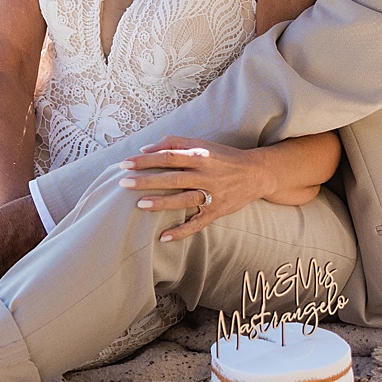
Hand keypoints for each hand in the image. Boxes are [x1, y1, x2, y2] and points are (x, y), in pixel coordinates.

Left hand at [119, 137, 277, 242]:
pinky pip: (197, 223)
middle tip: (124, 183)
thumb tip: (145, 149)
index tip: (125, 163)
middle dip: (147, 180)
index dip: (146, 160)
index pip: (169, 156)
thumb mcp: (202, 144)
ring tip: (139, 205)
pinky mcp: (217, 211)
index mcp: (201, 155)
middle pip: (173, 178)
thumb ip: (175, 143)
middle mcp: (206, 174)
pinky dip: (181, 231)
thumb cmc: (223, 157)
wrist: (257, 173)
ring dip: (161, 203)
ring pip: (183, 200)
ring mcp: (213, 194)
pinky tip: (163, 237)